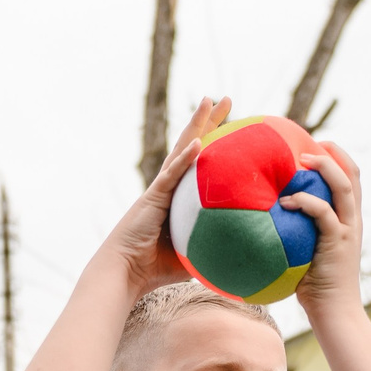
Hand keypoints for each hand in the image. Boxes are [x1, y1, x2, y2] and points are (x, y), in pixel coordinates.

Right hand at [105, 97, 232, 298]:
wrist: (126, 272)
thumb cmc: (155, 267)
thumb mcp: (194, 253)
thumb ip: (214, 246)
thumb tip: (245, 252)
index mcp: (179, 196)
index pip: (200, 163)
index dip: (215, 143)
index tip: (233, 125)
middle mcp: (169, 186)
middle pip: (191, 145)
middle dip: (208, 121)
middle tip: (224, 99)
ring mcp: (160, 189)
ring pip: (181, 149)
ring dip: (196, 124)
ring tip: (210, 100)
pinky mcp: (153, 198)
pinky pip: (171, 175)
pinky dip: (184, 158)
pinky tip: (197, 142)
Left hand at [283, 140, 363, 321]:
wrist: (335, 313)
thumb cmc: (314, 288)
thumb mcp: (303, 253)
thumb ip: (293, 233)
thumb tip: (260, 221)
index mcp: (348, 220)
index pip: (350, 179)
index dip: (336, 157)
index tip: (314, 146)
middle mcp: (352, 220)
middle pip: (352, 174)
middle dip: (332, 152)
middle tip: (307, 144)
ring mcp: (348, 230)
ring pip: (344, 186)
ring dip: (324, 167)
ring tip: (301, 159)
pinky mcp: (339, 242)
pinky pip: (325, 214)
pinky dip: (306, 202)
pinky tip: (286, 201)